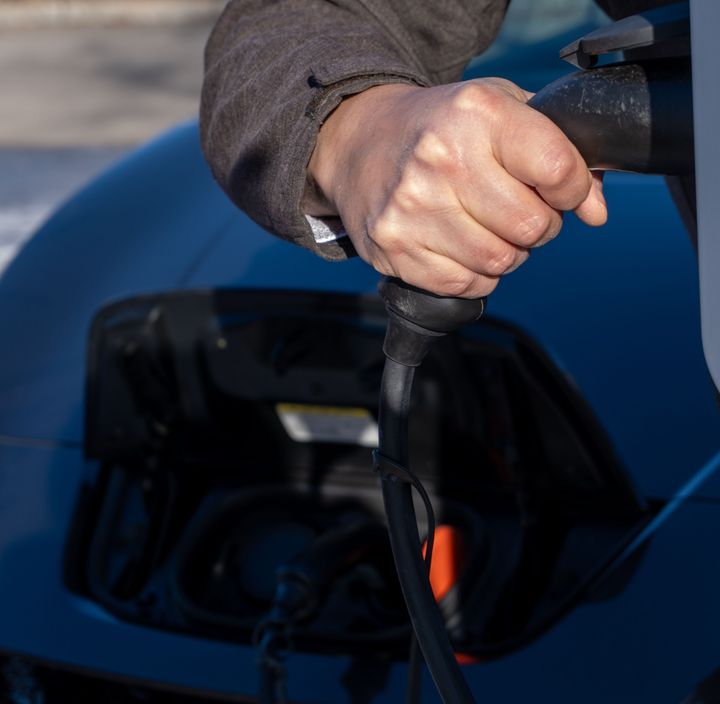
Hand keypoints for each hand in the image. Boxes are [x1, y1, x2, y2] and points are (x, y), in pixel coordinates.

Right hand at [305, 79, 605, 297]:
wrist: (358, 143)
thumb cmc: (440, 127)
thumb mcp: (501, 111)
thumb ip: (559, 152)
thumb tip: (595, 212)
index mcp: (476, 114)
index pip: (558, 171)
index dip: (572, 189)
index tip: (559, 189)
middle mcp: (441, 160)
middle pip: (532, 227)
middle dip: (539, 226)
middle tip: (519, 211)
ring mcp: (412, 209)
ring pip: (500, 261)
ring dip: (507, 252)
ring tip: (487, 227)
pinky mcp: (394, 248)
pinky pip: (465, 284)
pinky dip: (475, 273)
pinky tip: (461, 246)